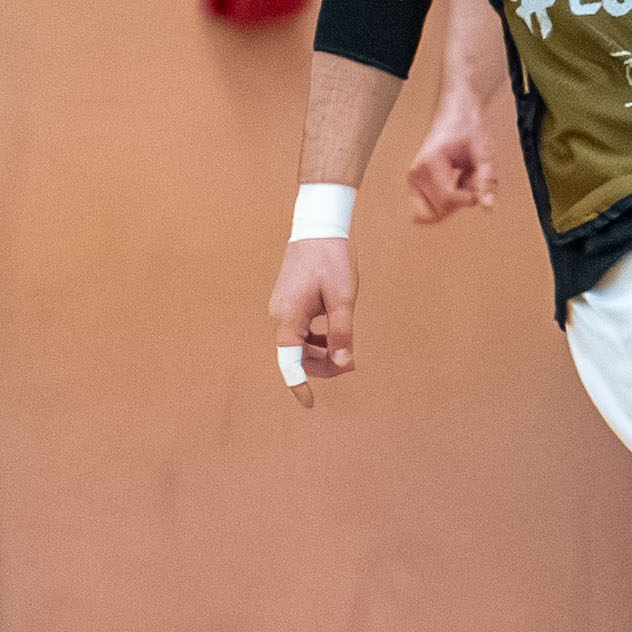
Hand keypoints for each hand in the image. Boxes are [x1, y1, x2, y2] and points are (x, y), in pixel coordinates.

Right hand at [267, 238, 358, 405]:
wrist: (318, 226)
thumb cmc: (332, 260)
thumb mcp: (343, 299)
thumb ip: (341, 334)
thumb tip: (344, 365)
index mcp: (289, 318)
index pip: (290, 363)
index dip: (299, 386)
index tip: (310, 405)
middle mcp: (279, 315)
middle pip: (297, 355)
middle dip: (322, 365)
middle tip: (352, 363)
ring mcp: (281, 307)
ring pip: (299, 343)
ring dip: (320, 352)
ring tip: (346, 350)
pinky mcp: (287, 301)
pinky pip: (299, 330)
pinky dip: (316, 338)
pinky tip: (334, 335)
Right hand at [403, 95, 496, 221]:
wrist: (454, 117)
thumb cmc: (469, 131)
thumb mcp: (483, 153)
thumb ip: (485, 180)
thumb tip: (488, 207)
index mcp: (430, 161)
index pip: (447, 197)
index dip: (468, 198)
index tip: (479, 186)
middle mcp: (416, 172)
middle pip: (440, 209)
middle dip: (461, 202)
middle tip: (471, 180)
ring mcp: (412, 181)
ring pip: (434, 214)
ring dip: (454, 205)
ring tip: (462, 181)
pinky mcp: (414, 187)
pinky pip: (429, 212)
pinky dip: (447, 205)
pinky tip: (456, 185)